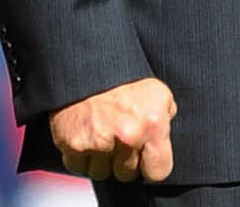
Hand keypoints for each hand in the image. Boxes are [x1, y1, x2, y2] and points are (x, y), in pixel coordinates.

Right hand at [49, 77, 176, 181]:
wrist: (88, 64)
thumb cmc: (126, 79)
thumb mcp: (158, 92)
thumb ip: (166, 119)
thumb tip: (163, 144)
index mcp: (153, 124)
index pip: (158, 172)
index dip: (152, 166)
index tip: (147, 158)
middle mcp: (127, 136)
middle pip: (127, 174)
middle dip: (125, 161)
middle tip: (121, 139)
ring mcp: (98, 142)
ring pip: (102, 173)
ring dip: (103, 160)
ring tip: (104, 135)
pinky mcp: (72, 144)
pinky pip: (79, 168)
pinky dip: (82, 157)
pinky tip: (88, 137)